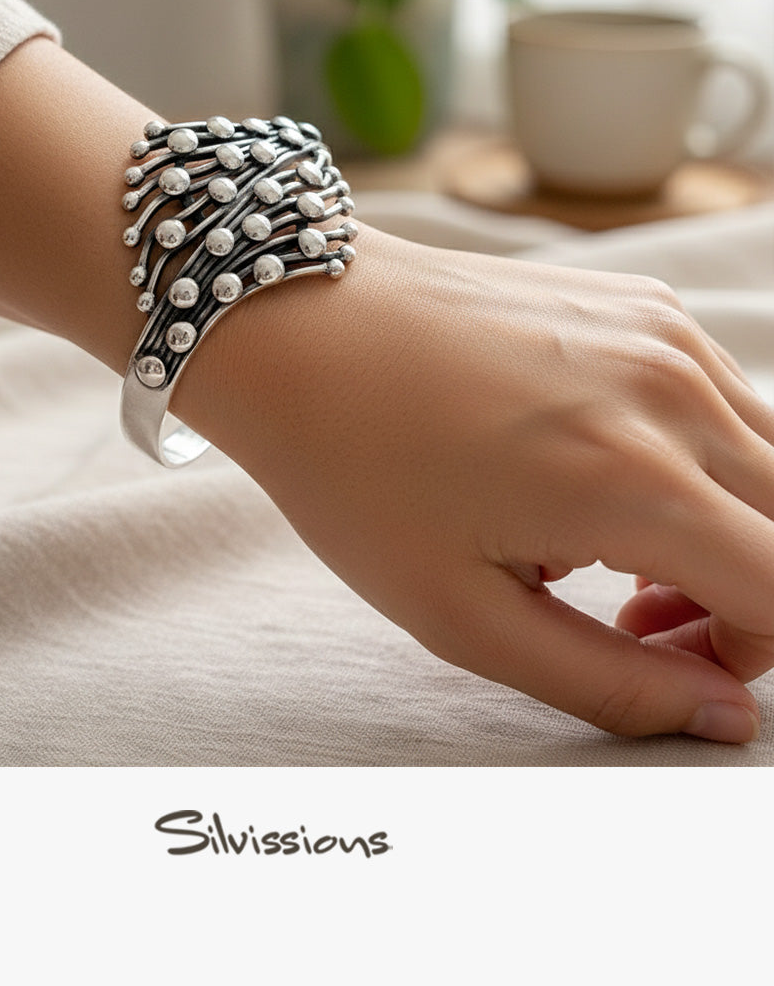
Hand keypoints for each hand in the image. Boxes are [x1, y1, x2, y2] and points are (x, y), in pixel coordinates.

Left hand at [202, 226, 773, 741]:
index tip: (657, 658)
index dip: (746, 653)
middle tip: (631, 620)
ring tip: (602, 553)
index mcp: (634, 481)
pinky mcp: (640, 306)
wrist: (298, 333)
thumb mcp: (461, 614)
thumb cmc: (353, 472)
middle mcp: (674, 392)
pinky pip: (718, 402)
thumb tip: (717, 717)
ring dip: (722, 530)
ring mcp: (663, 333)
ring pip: (769, 462)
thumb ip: (606, 682)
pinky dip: (693, 462)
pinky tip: (591, 476)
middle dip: (742, 599)